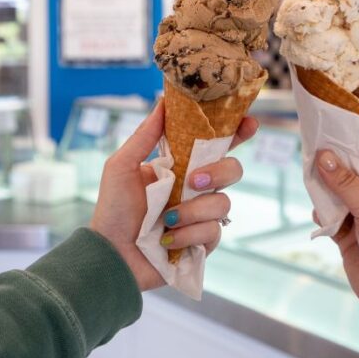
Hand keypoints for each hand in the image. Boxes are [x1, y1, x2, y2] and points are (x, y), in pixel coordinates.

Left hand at [89, 100, 253, 291]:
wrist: (110, 255)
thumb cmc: (113, 211)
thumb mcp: (121, 166)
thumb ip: (145, 135)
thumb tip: (164, 102)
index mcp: (183, 167)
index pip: (218, 145)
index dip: (238, 133)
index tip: (249, 123)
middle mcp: (198, 189)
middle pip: (233, 170)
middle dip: (219, 172)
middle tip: (194, 181)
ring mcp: (203, 216)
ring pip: (224, 203)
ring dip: (194, 211)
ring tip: (168, 220)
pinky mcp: (204, 241)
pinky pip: (213, 231)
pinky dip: (189, 234)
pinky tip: (168, 240)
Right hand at [315, 152, 358, 327]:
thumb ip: (347, 184)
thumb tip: (325, 157)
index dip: (347, 148)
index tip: (324, 136)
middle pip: (349, 176)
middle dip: (331, 169)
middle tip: (308, 157)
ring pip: (337, 197)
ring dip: (324, 192)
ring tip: (310, 182)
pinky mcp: (349, 239)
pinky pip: (331, 219)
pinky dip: (323, 215)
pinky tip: (318, 212)